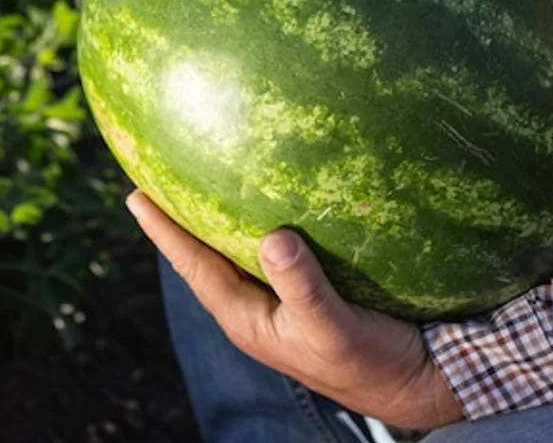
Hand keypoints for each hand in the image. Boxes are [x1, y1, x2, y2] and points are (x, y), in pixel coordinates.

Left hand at [127, 190, 464, 432]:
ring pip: (236, 250)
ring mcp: (280, 299)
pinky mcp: (307, 289)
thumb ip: (303, 287)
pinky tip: (267, 194)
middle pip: (205, 255)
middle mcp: (255, 307)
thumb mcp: (334, 327)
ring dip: (217, 217)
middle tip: (154, 172)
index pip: (194, 267)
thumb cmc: (372, 362)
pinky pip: (272, 249)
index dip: (164, 232)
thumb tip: (274, 238)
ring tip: (198, 175)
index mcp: (248, 319)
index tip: (134, 195)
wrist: (417, 380)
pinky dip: (259, 221)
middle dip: (180, 218)